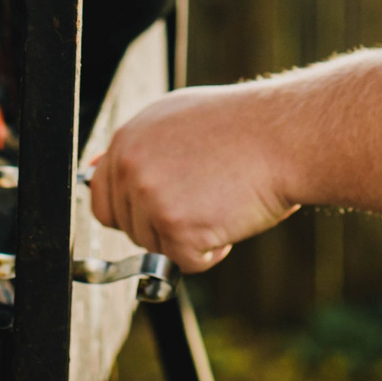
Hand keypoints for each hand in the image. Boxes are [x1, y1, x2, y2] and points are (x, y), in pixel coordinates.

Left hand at [85, 84, 300, 270]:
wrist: (283, 135)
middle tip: (204, 202)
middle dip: (164, 227)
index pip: (101, 196)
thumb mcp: (177, 118)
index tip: (156, 214)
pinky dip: (211, 253)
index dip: (130, 212)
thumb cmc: (242, 126)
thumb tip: (98, 168)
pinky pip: (186, 262)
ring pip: (156, 247)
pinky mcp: (175, 227)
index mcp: (128, 139)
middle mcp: (131, 166)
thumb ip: (140, 146)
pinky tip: (231, 218)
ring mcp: (150, 197)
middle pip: (130, 228)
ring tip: (222, 202)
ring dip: (189, 238)